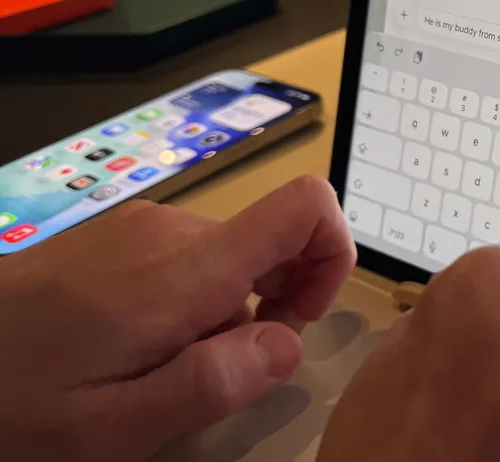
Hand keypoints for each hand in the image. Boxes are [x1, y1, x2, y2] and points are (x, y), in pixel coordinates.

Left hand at [0, 176, 355, 461]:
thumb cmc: (17, 401)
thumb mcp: (112, 427)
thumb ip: (209, 385)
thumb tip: (289, 345)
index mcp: (186, 269)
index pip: (305, 206)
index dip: (332, 253)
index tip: (299, 318)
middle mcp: (172, 228)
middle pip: (273, 238)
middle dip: (275, 303)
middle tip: (221, 370)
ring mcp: (141, 225)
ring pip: (231, 252)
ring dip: (229, 308)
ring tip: (166, 365)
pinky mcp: (116, 233)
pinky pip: (188, 254)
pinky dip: (193, 296)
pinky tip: (138, 343)